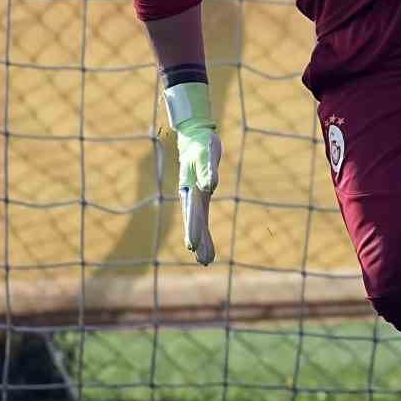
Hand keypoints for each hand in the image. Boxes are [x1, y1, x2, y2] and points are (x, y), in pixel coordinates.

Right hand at [176, 119, 220, 266]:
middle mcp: (191, 195)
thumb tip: (210, 186)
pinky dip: (204, 233)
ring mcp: (196, 197)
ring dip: (202, 242)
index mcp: (191, 187)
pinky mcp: (201, 197)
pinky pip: (202, 218)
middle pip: (194, 222)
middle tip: (203, 261)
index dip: (193, 228)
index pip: (193, 211)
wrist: (195, 138)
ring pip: (198, 223)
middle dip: (199, 241)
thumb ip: (208, 170)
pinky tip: (206, 247)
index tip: (192, 246)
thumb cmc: (201, 144)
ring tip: (205, 262)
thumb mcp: (207, 154)